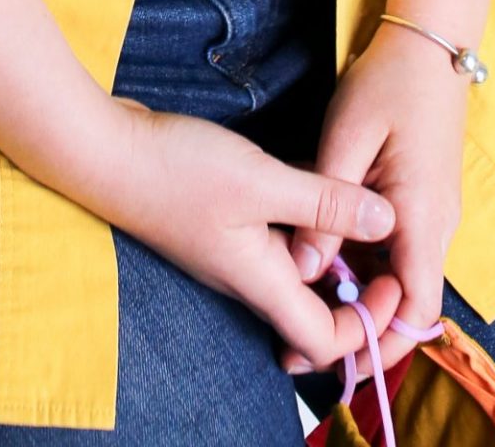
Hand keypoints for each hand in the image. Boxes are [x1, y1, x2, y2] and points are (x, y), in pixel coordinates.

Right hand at [104, 96, 400, 374]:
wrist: (106, 152)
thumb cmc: (177, 170)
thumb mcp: (261, 180)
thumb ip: (324, 201)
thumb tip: (386, 221)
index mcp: (262, 282)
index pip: (323, 341)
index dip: (364, 322)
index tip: (388, 276)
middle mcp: (251, 277)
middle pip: (315, 309)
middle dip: (356, 282)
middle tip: (384, 236)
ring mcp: (235, 251)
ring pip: (300, 266)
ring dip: (333, 242)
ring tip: (362, 198)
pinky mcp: (225, 222)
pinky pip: (279, 233)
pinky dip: (304, 214)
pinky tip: (315, 172)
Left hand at [274, 23, 468, 380]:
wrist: (429, 42)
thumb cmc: (388, 83)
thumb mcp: (346, 139)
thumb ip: (324, 208)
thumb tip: (301, 270)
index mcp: (423, 218)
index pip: (415, 309)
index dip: (379, 341)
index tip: (329, 355)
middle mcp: (437, 226)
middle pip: (403, 300)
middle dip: (356, 324)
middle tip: (294, 335)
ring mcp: (434, 214)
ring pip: (397, 275)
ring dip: (356, 291)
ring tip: (298, 295)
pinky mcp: (423, 201)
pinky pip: (396, 249)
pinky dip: (362, 261)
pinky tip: (321, 250)